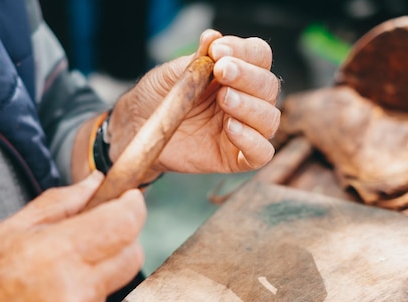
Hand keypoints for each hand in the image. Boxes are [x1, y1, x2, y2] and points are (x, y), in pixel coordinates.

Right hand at [0, 172, 145, 301]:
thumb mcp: (7, 229)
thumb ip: (60, 204)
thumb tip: (96, 183)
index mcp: (54, 254)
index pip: (124, 224)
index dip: (133, 206)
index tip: (128, 197)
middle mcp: (74, 292)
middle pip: (132, 254)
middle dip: (123, 235)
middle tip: (98, 226)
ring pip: (115, 282)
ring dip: (100, 268)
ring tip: (58, 269)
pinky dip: (85, 297)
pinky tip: (51, 298)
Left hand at [109, 29, 280, 178]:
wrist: (138, 128)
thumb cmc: (158, 97)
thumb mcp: (172, 74)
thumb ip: (196, 59)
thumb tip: (212, 36)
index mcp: (237, 73)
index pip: (259, 56)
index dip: (245, 51)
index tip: (218, 50)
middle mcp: (247, 100)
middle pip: (268, 86)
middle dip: (248, 77)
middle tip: (221, 71)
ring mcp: (244, 129)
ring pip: (270, 119)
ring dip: (250, 106)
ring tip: (224, 99)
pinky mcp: (236, 158)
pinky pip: (261, 153)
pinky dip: (252, 140)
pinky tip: (230, 128)